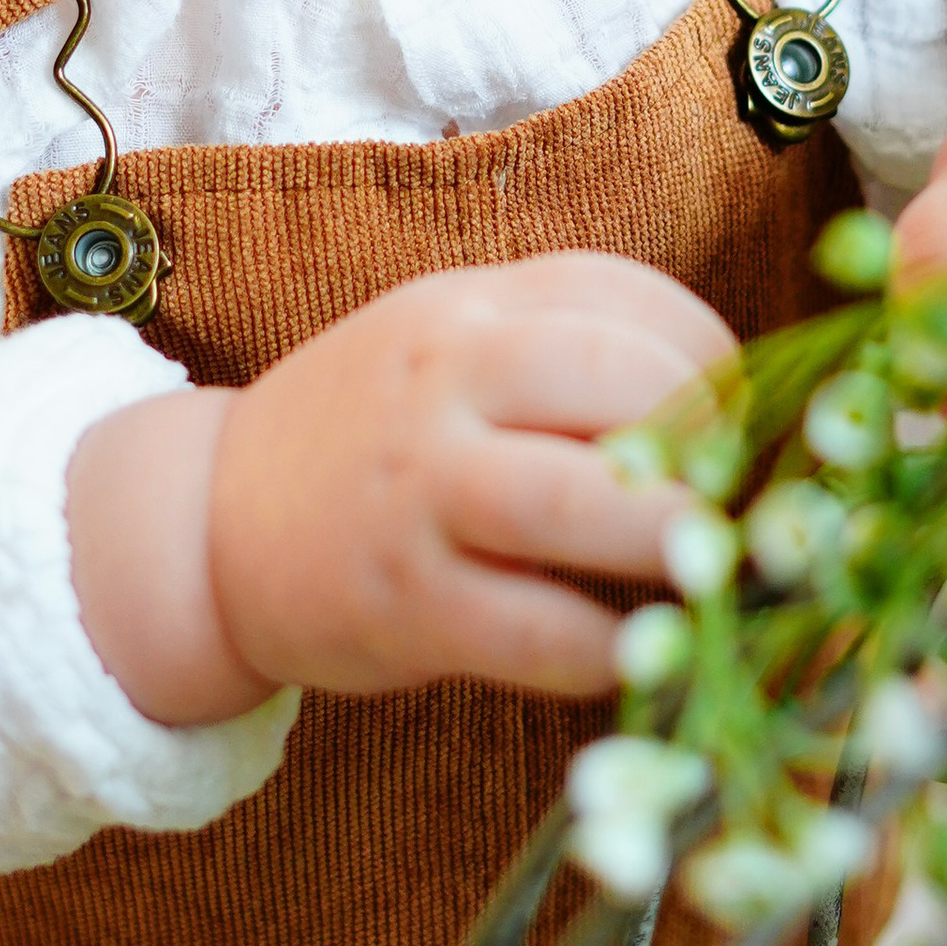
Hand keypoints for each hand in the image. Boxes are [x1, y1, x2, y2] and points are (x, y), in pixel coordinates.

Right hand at [65, 253, 723, 725]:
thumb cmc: (370, 435)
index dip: (710, 356)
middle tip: (740, 498)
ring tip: (713, 569)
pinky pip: (535, 629)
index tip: (739, 418)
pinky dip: (606, 646)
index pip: (623, 295)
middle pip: (619, 379)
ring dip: (675, 538)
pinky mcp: (405, 603)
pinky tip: (633, 649)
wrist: (206, 521)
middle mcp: (443, 378)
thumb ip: (562, 350)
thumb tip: (731, 406)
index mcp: (468, 307)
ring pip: (580, 499)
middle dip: (711, 441)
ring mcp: (420, 490)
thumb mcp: (447, 349)